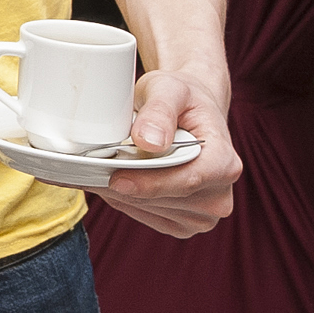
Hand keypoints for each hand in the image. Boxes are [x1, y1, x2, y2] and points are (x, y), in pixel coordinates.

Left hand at [96, 66, 241, 239]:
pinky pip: (146, 216)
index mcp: (225, 163)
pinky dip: (125, 200)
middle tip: (89, 167)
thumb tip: (149, 141)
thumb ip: (160, 111)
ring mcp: (202, 215)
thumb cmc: (182, 98)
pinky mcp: (182, 223)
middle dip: (126, 184)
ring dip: (120, 193)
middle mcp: (219, 195)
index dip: (148, 183)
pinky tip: (112, 179)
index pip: (186, 181)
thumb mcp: (170, 89)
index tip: (115, 178)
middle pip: (163, 198)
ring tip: (97, 169)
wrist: (189, 111)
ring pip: (150, 210)